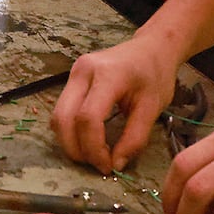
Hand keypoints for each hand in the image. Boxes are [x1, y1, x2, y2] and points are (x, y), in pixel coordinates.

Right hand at [50, 40, 179, 173]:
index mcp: (108, 74)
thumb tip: (115, 165)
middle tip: (98, 164)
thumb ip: (134, 138)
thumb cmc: (155, 74)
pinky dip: (70, 131)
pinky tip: (89, 139)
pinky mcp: (72, 79)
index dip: (93, 148)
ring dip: (71, 142)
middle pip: (64, 119)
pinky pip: (62, 111)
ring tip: (94, 154)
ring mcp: (74, 73)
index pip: (88, 118)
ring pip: (58, 117)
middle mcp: (83, 71)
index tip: (108, 166)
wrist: (152, 47)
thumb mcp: (153, 107)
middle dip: (77, 149)